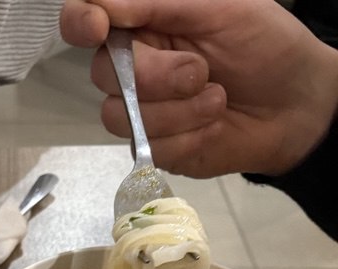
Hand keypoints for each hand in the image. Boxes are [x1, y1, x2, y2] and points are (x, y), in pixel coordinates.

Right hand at [59, 0, 337, 177]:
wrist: (295, 105)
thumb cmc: (264, 45)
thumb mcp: (219, 7)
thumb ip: (159, 2)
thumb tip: (103, 5)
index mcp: (144, 23)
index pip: (84, 19)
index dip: (81, 22)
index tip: (98, 29)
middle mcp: (132, 66)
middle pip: (102, 74)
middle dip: (154, 76)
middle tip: (201, 72)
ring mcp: (140, 111)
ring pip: (119, 117)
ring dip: (176, 112)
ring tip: (216, 100)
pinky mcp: (153, 148)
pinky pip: (146, 148)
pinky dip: (186, 137)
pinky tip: (212, 126)